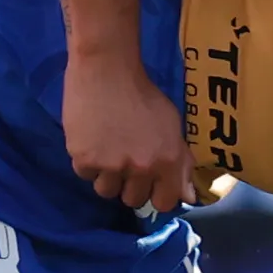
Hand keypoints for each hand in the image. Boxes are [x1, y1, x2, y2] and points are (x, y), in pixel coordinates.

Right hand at [62, 53, 192, 216]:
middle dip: (130, 184)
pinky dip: (87, 161)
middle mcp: (141, 167)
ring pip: (107, 191)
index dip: (156, 194)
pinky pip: (85, 175)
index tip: (149, 183)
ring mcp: (111, 165)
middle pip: (133, 200)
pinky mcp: (84, 158)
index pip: (164, 203)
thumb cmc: (142, 94)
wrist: (106, 69)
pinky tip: (92, 139)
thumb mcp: (171, 125)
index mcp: (167, 160)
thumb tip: (188, 197)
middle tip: (125, 160)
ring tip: (106, 150)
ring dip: (107, 176)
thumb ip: (181, 163)